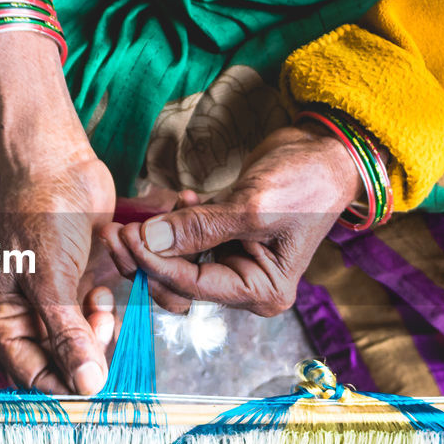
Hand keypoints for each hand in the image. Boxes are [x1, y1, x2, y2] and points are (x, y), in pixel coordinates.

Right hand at [0, 0, 117, 393]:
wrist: (60, 165)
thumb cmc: (41, 216)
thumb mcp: (51, 282)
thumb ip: (68, 336)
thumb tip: (86, 386)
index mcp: (0, 321)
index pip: (32, 376)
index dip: (66, 381)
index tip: (97, 378)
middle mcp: (27, 317)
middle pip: (66, 361)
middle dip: (89, 344)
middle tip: (99, 317)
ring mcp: (58, 303)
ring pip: (92, 340)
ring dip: (106, 320)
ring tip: (100, 291)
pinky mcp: (85, 287)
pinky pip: (108, 312)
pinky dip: (122, 301)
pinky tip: (115, 277)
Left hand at [100, 124, 361, 315]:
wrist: (326, 152)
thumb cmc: (305, 183)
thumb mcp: (252, 207)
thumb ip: (198, 228)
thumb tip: (148, 241)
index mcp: (260, 290)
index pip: (192, 284)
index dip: (154, 262)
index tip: (127, 237)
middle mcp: (245, 283)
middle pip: (178, 281)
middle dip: (146, 256)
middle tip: (117, 229)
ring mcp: (234, 260)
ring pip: (176, 260)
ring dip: (158, 236)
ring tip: (145, 211)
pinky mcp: (224, 236)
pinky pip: (186, 237)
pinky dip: (176, 219)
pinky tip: (183, 198)